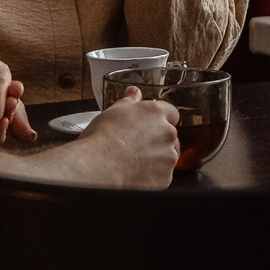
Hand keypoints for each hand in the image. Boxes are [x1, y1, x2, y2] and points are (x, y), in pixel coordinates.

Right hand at [55, 88, 178, 187]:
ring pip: (168, 157)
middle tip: (136, 146)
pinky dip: (152, 176)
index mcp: (156, 113)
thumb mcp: (113, 111)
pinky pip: (163, 176)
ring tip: (134, 162)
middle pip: (170, 136)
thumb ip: (129, 101)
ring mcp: (168, 157)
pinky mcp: (165, 178)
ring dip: (157, 159)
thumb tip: (134, 92)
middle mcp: (167, 134)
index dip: (160, 120)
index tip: (149, 127)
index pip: (171, 113)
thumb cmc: (102, 138)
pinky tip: (135, 174)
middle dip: (158, 141)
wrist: (98, 166)